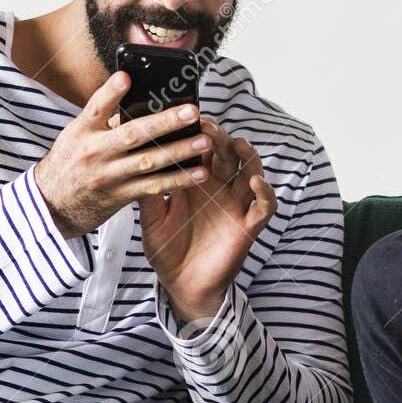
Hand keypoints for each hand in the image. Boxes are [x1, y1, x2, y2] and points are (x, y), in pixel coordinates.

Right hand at [33, 70, 210, 238]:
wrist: (52, 204)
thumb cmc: (70, 162)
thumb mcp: (77, 135)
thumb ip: (105, 119)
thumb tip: (138, 100)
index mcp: (82, 131)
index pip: (96, 107)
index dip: (111, 92)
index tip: (126, 77)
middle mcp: (94, 153)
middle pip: (132, 134)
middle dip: (165, 122)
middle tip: (192, 111)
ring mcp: (108, 176)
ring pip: (148, 162)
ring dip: (179, 151)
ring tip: (204, 141)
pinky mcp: (120, 196)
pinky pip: (153, 187)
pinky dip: (177, 180)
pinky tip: (198, 173)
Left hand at [139, 117, 277, 325]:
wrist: (181, 285)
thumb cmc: (166, 251)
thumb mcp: (151, 219)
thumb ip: (148, 193)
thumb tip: (137, 161)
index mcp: (195, 183)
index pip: (201, 150)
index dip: (198, 133)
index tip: (188, 117)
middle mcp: (218, 189)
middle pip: (226, 154)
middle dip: (219, 138)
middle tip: (208, 126)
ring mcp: (235, 205)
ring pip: (250, 171)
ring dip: (247, 156)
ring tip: (238, 144)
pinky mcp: (248, 225)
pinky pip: (264, 206)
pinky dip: (264, 192)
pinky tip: (255, 182)